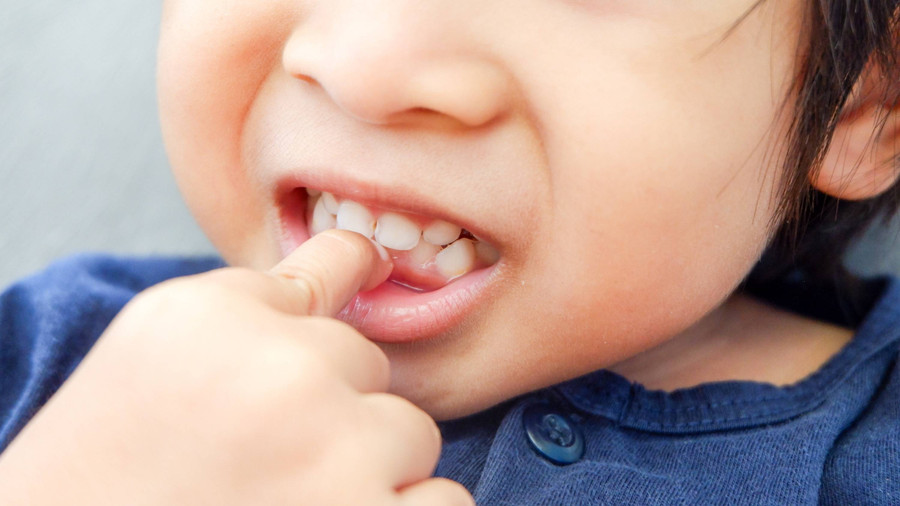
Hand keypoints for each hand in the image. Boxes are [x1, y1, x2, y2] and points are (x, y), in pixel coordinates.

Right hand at [0, 230, 472, 505]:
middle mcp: (285, 369)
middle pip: (369, 368)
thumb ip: (258, 303)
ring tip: (292, 500)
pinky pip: (444, 503)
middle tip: (264, 460)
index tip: (373, 278)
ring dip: (372, 472)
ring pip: (410, 436)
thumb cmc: (102, 468)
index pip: (335, 265)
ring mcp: (335, 452)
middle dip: (335, 412)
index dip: (356, 277)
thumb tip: (364, 258)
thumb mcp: (158, 351)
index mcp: (220, 315)